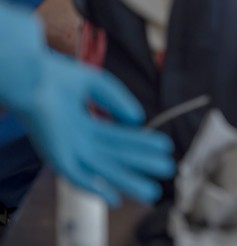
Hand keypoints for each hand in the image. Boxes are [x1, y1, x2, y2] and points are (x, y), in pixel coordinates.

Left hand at [0, 0, 174, 206]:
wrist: (30, 76)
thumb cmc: (56, 76)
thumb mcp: (97, 85)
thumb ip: (118, 101)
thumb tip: (138, 121)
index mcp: (84, 125)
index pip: (119, 138)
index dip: (142, 144)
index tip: (165, 147)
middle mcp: (77, 141)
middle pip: (115, 157)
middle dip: (141, 165)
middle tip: (167, 171)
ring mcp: (68, 149)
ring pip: (102, 170)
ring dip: (126, 181)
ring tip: (151, 191)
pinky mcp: (57, 156)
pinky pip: (78, 177)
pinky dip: (95, 188)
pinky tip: (114, 198)